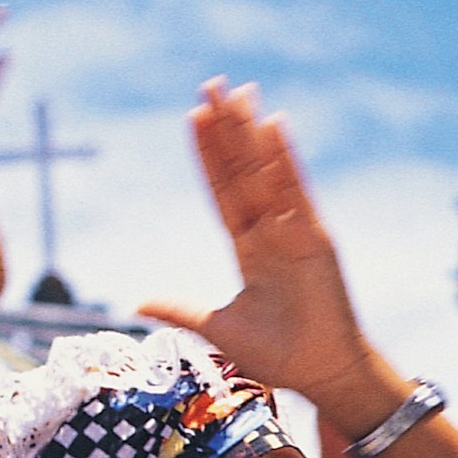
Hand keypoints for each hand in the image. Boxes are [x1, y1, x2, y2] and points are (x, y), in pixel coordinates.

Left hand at [140, 81, 391, 426]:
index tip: (193, 118)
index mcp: (248, 248)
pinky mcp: (314, 236)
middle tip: (211, 85)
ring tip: (236, 91)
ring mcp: (293, 229)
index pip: (222, 191)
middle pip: (241, 169)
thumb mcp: (217, 327)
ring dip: (249, 131)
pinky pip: (295, 190)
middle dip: (226, 129)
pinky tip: (271, 124)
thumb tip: (138, 301)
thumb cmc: (277, 355)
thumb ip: (181, 308)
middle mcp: (270, 231)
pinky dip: (283, 157)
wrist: (320, 372)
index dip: (208, 156)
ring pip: (264, 170)